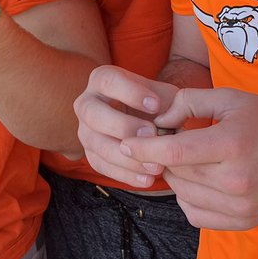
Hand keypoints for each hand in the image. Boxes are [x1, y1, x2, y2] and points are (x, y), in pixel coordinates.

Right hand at [74, 65, 180, 187]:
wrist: (143, 119)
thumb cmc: (153, 102)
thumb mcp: (162, 94)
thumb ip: (167, 102)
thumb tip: (172, 119)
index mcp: (102, 79)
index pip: (109, 81)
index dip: (131, 93)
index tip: (155, 105)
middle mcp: (87, 103)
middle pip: (93, 113)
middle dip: (123, 126)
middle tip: (151, 134)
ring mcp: (85, 130)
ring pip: (96, 144)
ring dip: (126, 157)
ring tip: (155, 165)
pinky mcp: (90, 154)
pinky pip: (101, 166)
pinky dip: (125, 175)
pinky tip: (147, 179)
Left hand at [121, 87, 257, 230]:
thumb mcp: (231, 98)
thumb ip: (189, 102)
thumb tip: (157, 118)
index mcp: (232, 144)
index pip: (174, 153)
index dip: (144, 148)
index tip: (127, 142)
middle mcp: (235, 181)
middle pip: (176, 173)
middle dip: (163, 157)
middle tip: (171, 140)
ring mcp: (240, 207)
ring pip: (183, 195)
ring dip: (177, 176)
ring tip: (191, 158)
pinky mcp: (243, 222)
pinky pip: (196, 215)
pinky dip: (189, 198)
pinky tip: (200, 180)